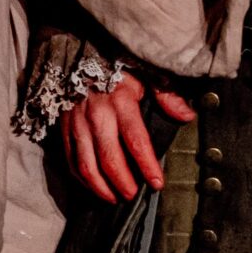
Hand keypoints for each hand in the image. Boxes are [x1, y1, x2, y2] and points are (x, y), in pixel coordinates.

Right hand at [58, 69, 199, 202]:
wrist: (78, 54)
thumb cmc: (118, 68)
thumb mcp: (146, 74)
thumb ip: (166, 95)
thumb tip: (187, 116)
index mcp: (120, 102)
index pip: (136, 141)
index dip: (147, 166)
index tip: (157, 183)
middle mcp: (97, 115)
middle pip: (109, 159)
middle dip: (123, 183)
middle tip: (133, 196)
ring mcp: (77, 123)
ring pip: (86, 165)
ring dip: (100, 187)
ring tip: (114, 198)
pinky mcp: (63, 127)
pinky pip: (70, 160)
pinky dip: (81, 178)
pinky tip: (93, 187)